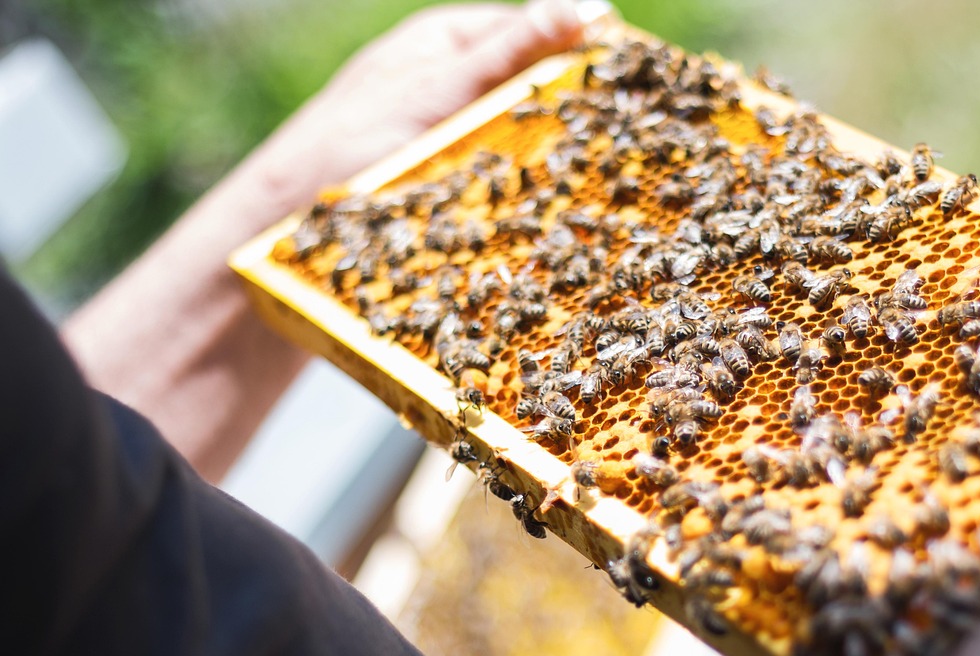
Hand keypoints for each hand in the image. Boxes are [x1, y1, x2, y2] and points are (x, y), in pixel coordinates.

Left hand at [65, 0, 584, 481]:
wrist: (273, 245)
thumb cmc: (339, 154)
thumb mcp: (430, 93)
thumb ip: (506, 52)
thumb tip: (588, 3)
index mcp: (446, 44)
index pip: (539, 36)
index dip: (591, 59)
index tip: (643, 90)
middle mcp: (451, 89)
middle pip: (536, 96)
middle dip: (578, 122)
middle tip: (633, 153)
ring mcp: (448, 144)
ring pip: (523, 152)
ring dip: (555, 175)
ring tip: (605, 198)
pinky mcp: (446, 198)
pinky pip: (501, 197)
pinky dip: (526, 210)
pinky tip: (554, 232)